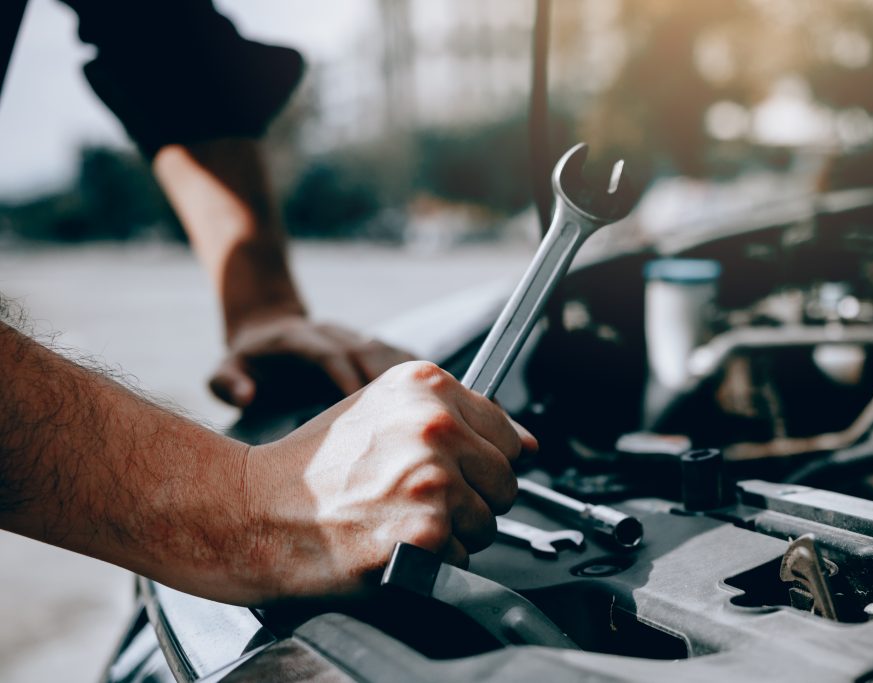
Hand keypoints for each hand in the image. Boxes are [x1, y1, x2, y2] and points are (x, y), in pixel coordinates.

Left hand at [209, 314, 415, 407]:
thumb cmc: (248, 360)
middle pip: (368, 351)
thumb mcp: (223, 369)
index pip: (331, 355)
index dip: (348, 379)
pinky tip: (440, 395)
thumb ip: (228, 381)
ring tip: (431, 411)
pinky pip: (400, 355)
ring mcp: (353, 336)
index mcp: (298, 339)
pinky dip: (420, 372)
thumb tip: (247, 396)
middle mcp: (331, 333)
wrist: (268, 327)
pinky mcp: (368, 345)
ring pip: (388, 351)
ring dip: (409, 379)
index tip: (363, 410)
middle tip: (405, 422)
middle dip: (389, 383)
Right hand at [241, 361, 537, 601]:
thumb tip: (528, 444)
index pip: (507, 435)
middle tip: (414, 499)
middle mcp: (435, 426)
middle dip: (471, 499)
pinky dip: (433, 564)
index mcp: (428, 386)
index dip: (480, 462)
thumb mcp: (384, 412)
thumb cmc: (317, 466)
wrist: (254, 510)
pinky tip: (390, 543)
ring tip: (397, 518)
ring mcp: (431, 479)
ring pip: (488, 524)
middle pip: (505, 481)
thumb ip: (459, 417)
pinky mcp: (424, 532)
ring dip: (452, 533)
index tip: (449, 470)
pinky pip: (463, 559)